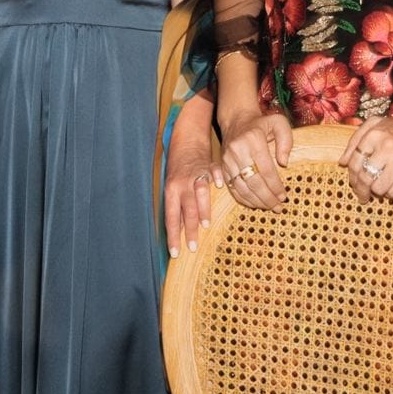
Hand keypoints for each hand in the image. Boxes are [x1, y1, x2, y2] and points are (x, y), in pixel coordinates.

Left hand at [164, 141, 221, 256]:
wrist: (186, 140)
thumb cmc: (178, 168)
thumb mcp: (172, 188)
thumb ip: (177, 206)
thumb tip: (179, 231)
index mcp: (171, 191)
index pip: (171, 218)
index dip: (173, 236)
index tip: (175, 253)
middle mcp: (182, 184)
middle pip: (186, 210)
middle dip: (189, 230)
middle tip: (193, 247)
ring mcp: (196, 174)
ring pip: (199, 193)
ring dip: (202, 210)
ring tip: (205, 225)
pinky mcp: (210, 165)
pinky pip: (214, 172)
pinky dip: (218, 178)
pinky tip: (221, 186)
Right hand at [218, 109, 291, 209]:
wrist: (237, 120)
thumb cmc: (261, 124)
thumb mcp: (279, 123)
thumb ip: (286, 141)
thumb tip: (284, 163)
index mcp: (253, 139)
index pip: (266, 169)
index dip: (275, 186)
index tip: (284, 196)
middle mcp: (237, 150)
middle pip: (253, 181)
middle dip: (267, 198)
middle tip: (278, 207)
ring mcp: (227, 160)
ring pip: (241, 187)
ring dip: (256, 201)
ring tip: (269, 208)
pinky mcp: (222, 167)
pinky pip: (232, 187)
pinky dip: (244, 199)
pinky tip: (255, 204)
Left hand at [337, 116, 392, 202]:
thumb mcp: (375, 125)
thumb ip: (356, 140)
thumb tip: (342, 162)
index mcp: (374, 134)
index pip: (354, 163)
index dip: (352, 176)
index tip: (354, 183)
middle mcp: (385, 147)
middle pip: (364, 178)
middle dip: (361, 190)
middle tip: (362, 195)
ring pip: (378, 188)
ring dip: (377, 192)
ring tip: (379, 189)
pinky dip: (391, 193)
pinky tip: (392, 187)